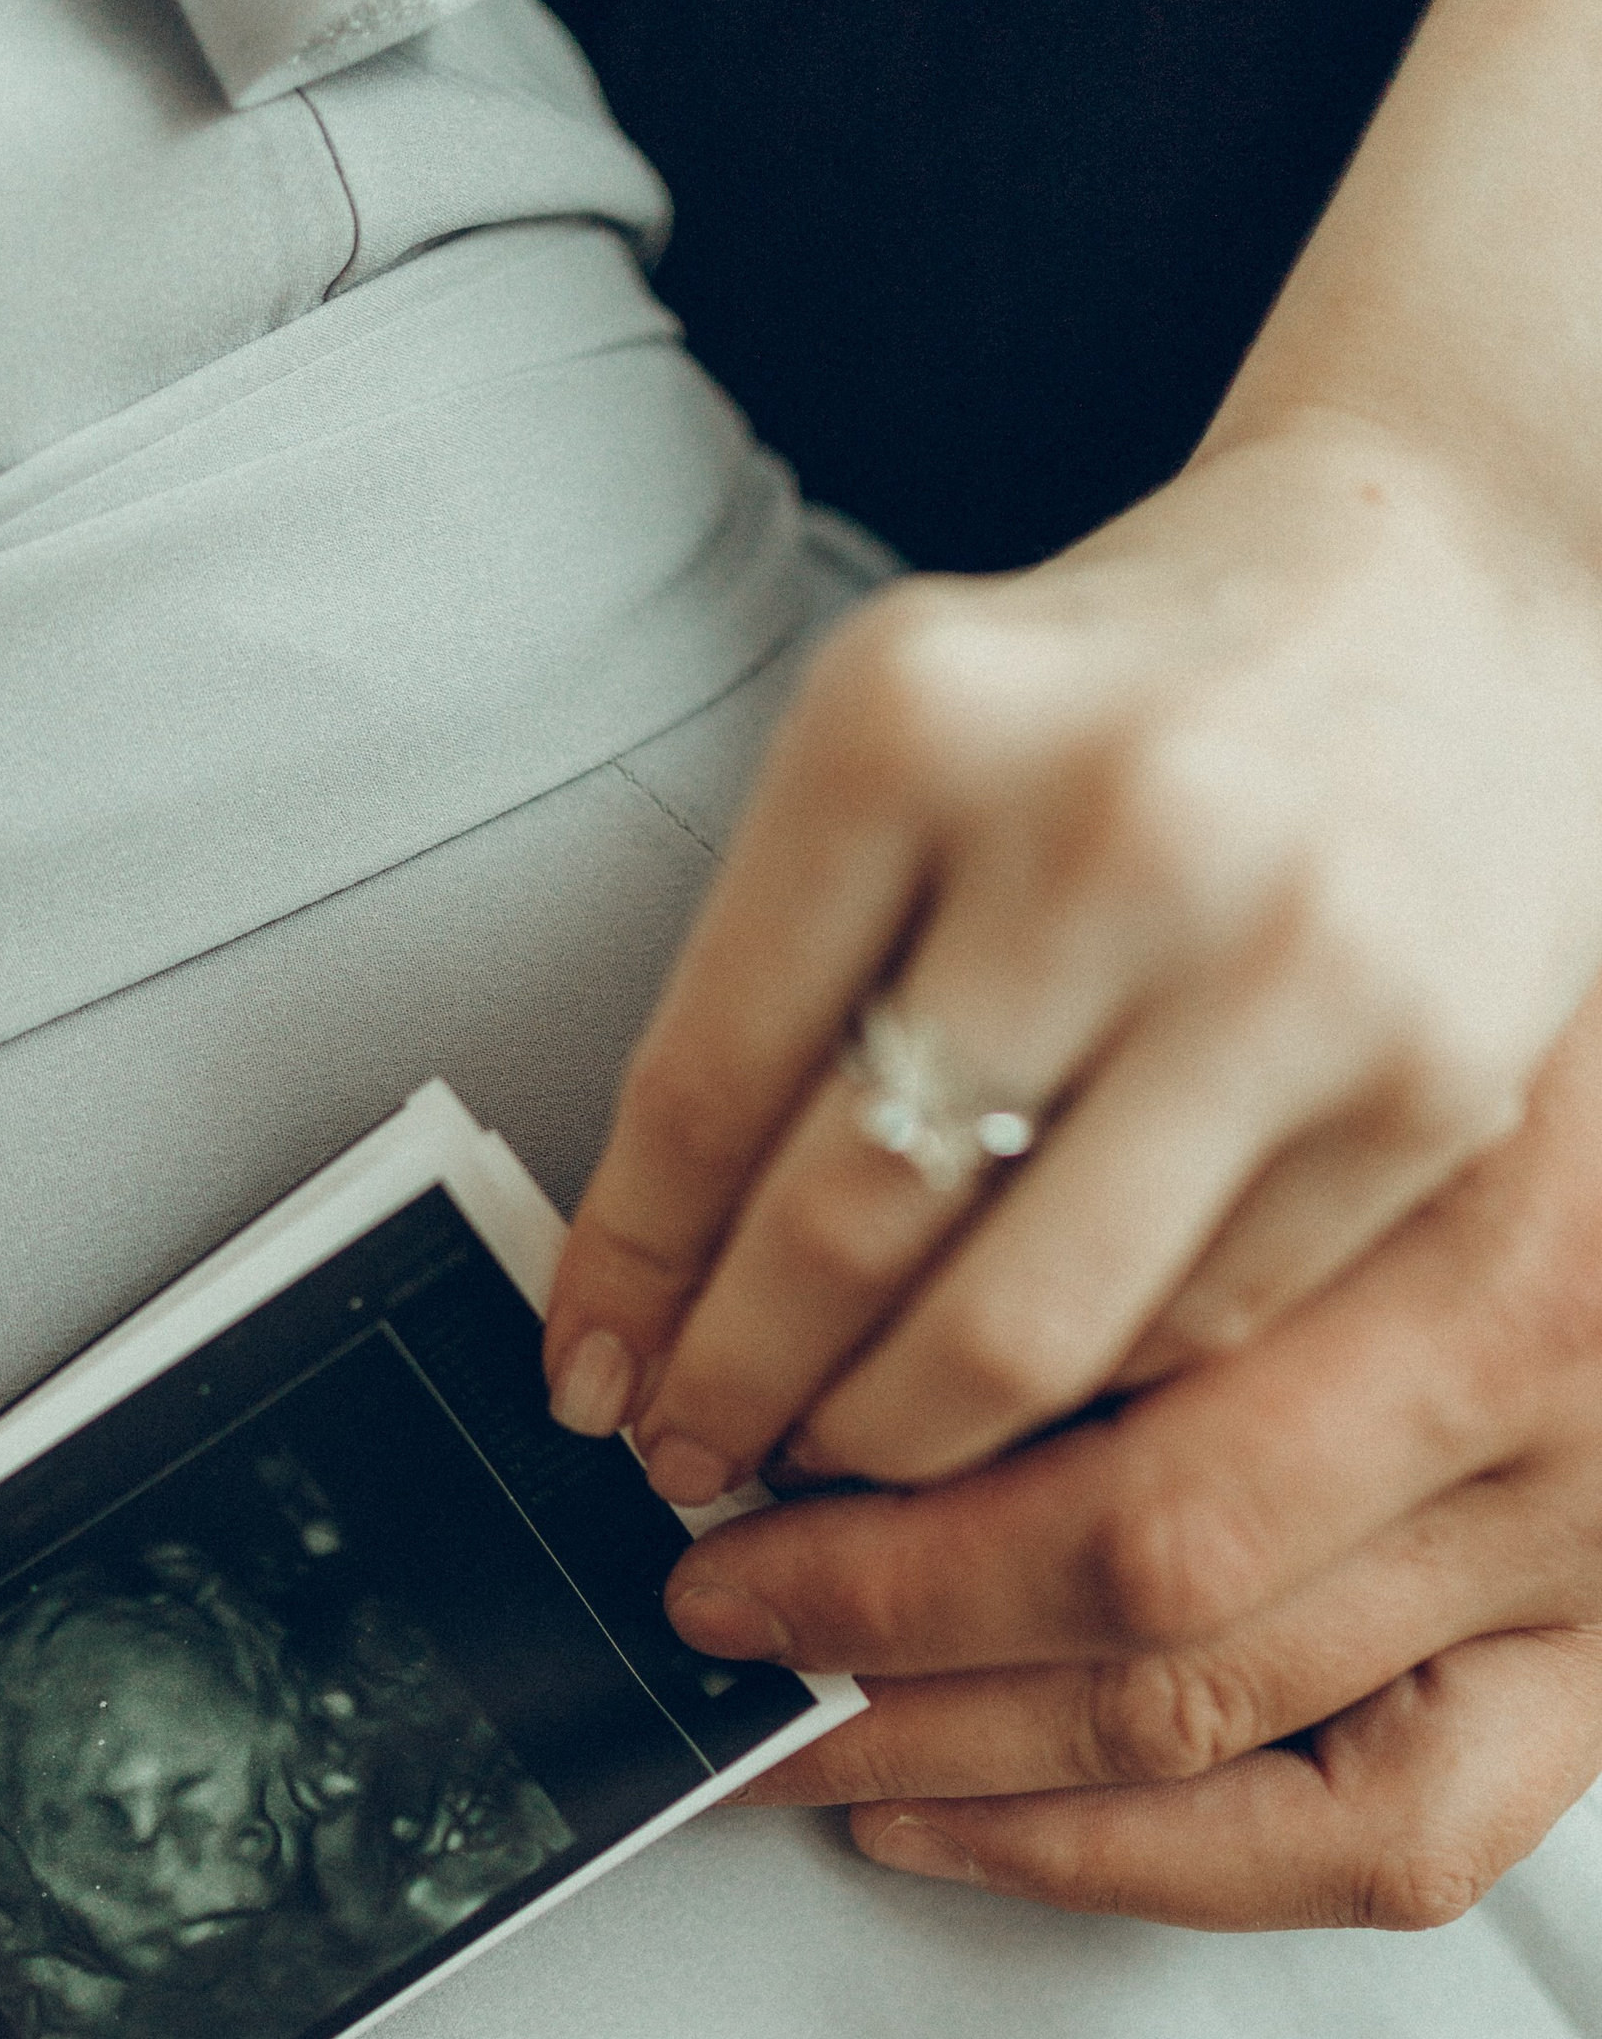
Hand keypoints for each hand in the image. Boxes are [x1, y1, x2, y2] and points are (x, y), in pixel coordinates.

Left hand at [545, 416, 1601, 1494]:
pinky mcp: (1426, 1075)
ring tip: (836, 1451)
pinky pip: (1195, 1331)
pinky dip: (1088, 1398)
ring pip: (1023, 1332)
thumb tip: (651, 1288)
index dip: (626, 1274)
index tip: (586, 1373)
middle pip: (848, 1229)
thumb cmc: (1136, 696)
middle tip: (692, 1452)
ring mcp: (1284, 962)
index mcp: (914, 725)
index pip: (707, 1083)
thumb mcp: (909, 746)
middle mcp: (1105, 832)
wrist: (1451, 585)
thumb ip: (778, 981)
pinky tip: (1025, 1394)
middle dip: (737, 1391)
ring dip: (891, 1441)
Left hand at [658, 986, 1601, 1926]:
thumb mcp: (1358, 1010)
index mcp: (1460, 1209)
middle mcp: (1527, 1394)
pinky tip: (983, 1822)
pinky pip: (1379, 1843)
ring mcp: (1576, 1559)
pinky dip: (1150, 1863)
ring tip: (795, 1727)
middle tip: (714, 1604)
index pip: (1103, 1370)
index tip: (721, 1448)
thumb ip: (1161, 1126)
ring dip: (956, 1749)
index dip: (871, 1449)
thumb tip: (858, 1256)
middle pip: (1135, 1564)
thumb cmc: (1550, 1073)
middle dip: (873, 1613)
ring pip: (1210, 1717)